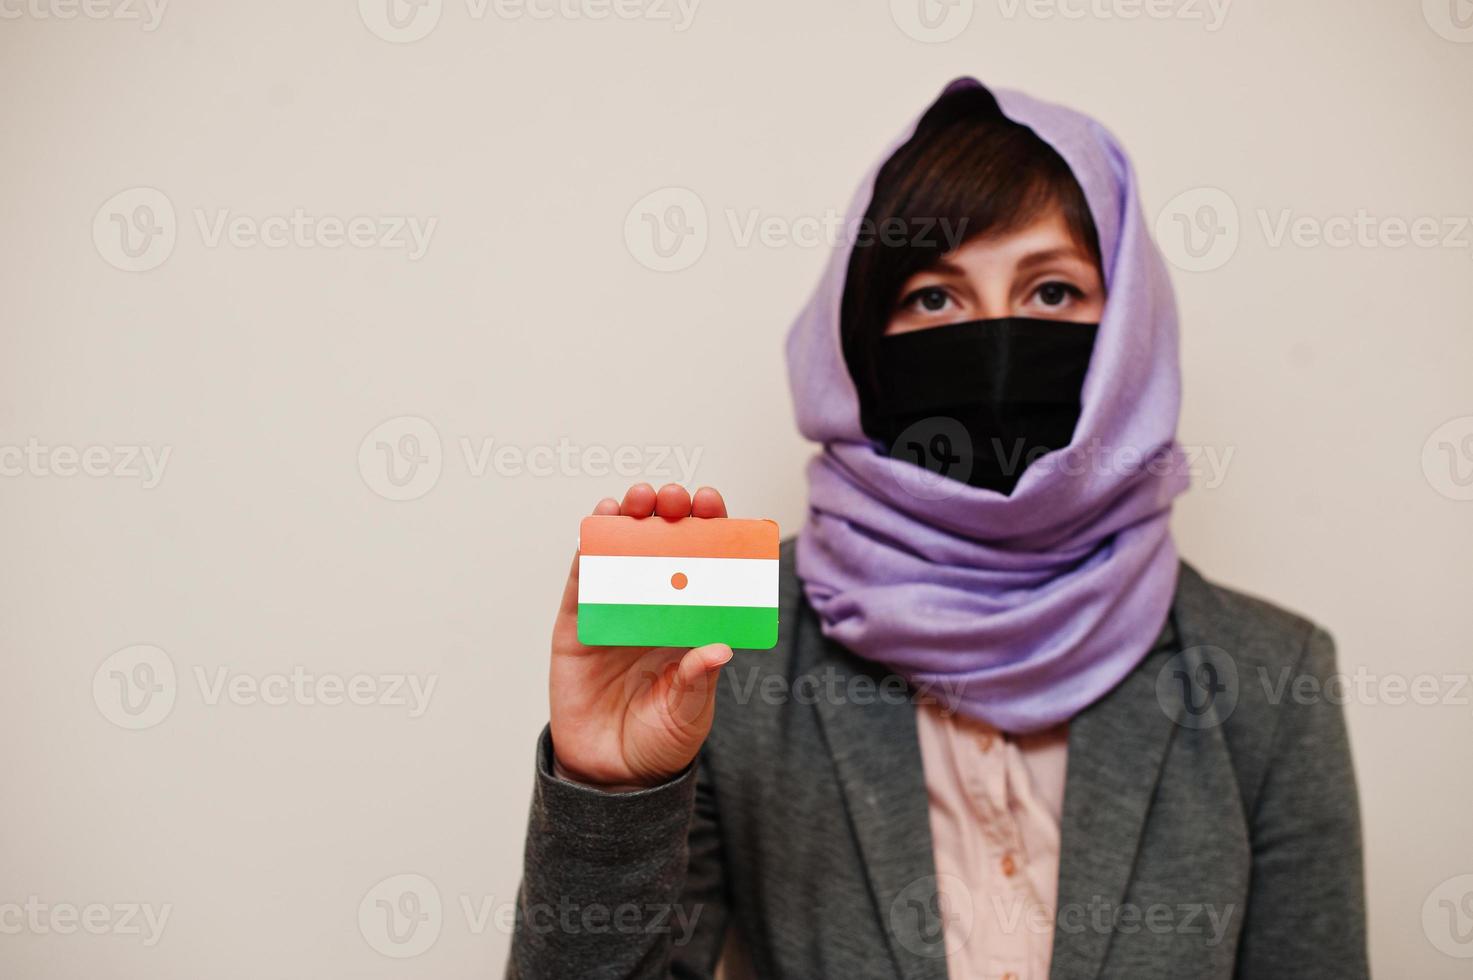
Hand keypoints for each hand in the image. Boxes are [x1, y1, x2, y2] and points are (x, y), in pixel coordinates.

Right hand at [549, 483, 733, 789]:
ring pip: (620, 553)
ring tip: (635, 500)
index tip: (712, 506)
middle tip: (673, 498)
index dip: (709, 529)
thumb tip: (718, 649)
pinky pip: (582, 582)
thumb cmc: (660, 739)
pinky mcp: (576, 626)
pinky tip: (597, 526)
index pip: (704, 562)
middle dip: (668, 513)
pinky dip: (588, 552)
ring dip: (626, 519)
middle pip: (662, 545)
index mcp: (690, 620)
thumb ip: (698, 680)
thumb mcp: (689, 713)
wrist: (611, 775)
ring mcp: (614, 612)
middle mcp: (654, 607)